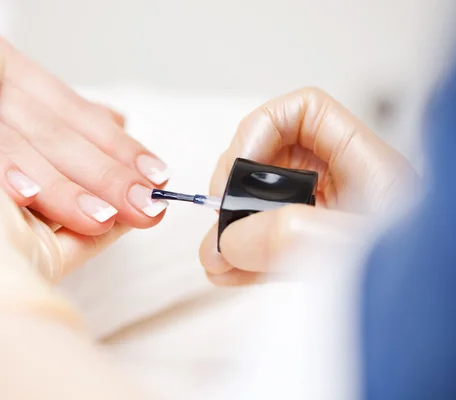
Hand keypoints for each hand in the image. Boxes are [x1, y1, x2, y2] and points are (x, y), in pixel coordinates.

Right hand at [0, 35, 169, 237]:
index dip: (121, 148)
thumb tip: (120, 121)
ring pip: (19, 145)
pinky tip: (27, 199)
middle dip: (106, 173)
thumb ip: (58, 114)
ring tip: (104, 216)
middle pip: (58, 133)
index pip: (78, 115)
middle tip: (144, 205)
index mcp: (12, 71)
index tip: (156, 178)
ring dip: (62, 185)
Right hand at [200, 88, 417, 285]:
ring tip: (218, 256)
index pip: (305, 112)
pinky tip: (230, 271)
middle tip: (223, 220)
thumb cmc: (425, 284)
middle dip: (236, 188)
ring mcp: (324, 219)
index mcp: (365, 165)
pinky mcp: (314, 251)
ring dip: (233, 228)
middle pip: (272, 157)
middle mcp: (341, 185)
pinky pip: (268, 242)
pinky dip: (244, 255)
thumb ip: (297, 239)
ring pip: (262, 204)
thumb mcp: (359, 251)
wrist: (441, 331)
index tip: (241, 168)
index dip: (263, 128)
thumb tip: (234, 239)